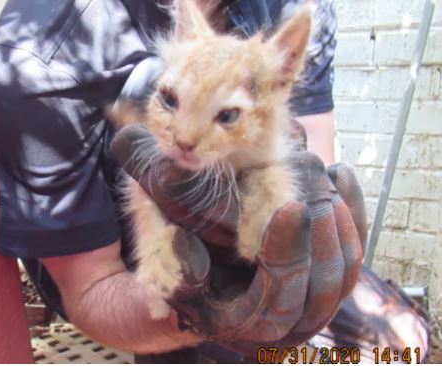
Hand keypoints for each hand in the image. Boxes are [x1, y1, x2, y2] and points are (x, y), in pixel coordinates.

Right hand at [110, 124, 365, 351]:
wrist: (191, 266)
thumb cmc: (172, 252)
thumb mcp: (154, 244)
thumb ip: (158, 246)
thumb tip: (182, 249)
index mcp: (238, 320)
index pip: (277, 298)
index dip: (286, 255)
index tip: (289, 207)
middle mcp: (280, 319)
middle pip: (322, 286)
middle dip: (319, 234)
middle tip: (310, 182)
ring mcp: (307, 300)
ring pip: (343, 271)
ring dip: (339, 224)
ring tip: (322, 177)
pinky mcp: (321, 276)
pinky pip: (351, 253)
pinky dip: (352, 214)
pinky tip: (340, 175)